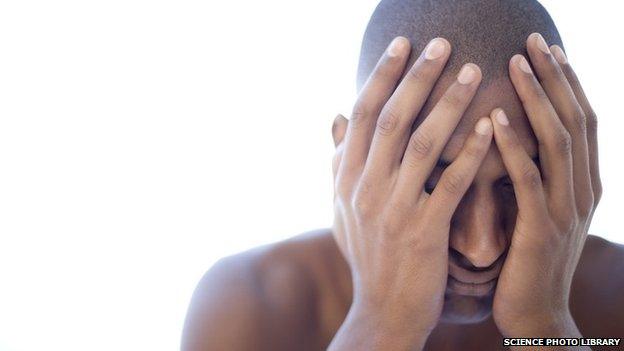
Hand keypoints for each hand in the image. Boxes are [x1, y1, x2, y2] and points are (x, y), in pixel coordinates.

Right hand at [328, 36, 491, 349]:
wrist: (382, 309)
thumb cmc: (367, 253)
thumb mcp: (341, 206)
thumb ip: (339, 160)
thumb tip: (336, 116)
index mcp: (346, 178)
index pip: (363, 115)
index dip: (382, 76)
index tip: (402, 45)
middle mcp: (365, 188)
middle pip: (392, 120)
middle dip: (417, 77)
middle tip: (442, 44)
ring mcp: (393, 210)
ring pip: (423, 145)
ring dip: (449, 105)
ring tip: (474, 72)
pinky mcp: (424, 232)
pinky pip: (450, 184)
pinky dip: (470, 154)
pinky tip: (489, 128)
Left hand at [490, 33, 600, 339]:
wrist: (534, 314)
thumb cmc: (527, 259)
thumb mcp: (539, 210)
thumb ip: (534, 174)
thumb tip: (510, 134)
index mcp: (583, 184)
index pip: (580, 120)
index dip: (566, 82)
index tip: (546, 48)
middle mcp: (582, 191)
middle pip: (574, 120)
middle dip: (555, 77)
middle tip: (534, 39)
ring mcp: (565, 210)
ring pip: (557, 141)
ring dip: (538, 98)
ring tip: (516, 62)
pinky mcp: (541, 230)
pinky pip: (529, 179)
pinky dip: (514, 144)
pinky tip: (495, 117)